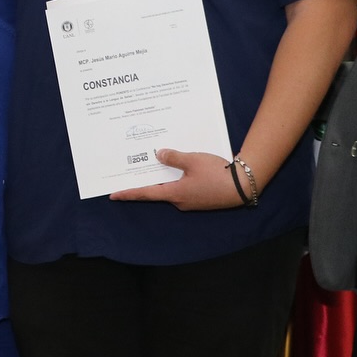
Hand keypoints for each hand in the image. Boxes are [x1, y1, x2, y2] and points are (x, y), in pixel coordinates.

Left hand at [109, 149, 242, 210]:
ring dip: (163, 178)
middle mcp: (179, 201)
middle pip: (157, 190)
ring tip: (154, 165)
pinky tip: (178, 169)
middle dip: (146, 181)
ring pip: (171, 188)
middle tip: (132, 172)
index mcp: (174, 194)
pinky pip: (183, 188)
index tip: (113, 195)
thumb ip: (174, 157)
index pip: (146, 193)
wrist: (242, 186)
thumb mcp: (193, 160)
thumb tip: (159, 154)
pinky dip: (176, 179)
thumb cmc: (216, 174)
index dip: (129, 193)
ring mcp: (190, 202)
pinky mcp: (200, 199)